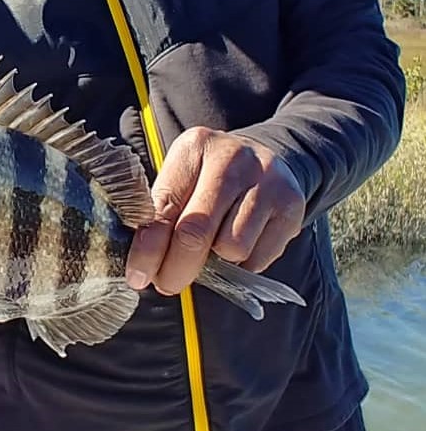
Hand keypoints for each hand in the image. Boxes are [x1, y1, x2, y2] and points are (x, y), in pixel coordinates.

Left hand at [125, 127, 304, 296]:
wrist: (269, 157)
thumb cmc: (212, 176)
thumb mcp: (184, 178)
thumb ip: (164, 212)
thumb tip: (143, 264)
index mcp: (194, 146)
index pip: (164, 205)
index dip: (149, 248)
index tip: (137, 275)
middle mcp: (230, 158)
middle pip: (196, 231)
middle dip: (176, 268)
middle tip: (167, 283)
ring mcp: (265, 179)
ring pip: (231, 248)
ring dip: (217, 261)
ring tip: (214, 247)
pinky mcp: (292, 204)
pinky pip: (259, 258)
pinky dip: (244, 264)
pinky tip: (241, 245)